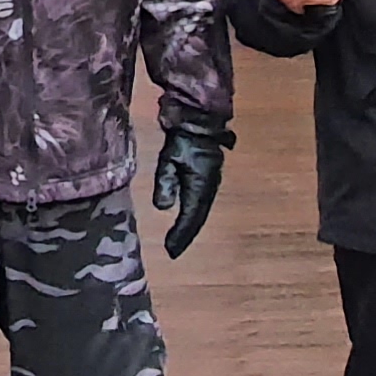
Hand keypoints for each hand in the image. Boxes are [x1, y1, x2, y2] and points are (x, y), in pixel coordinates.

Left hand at [149, 118, 230, 258]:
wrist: (201, 123)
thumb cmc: (183, 140)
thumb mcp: (169, 159)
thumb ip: (166, 182)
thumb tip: (164, 207)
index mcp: (200, 186)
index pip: (190, 216)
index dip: (180, 235)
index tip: (171, 251)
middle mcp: (209, 189)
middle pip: (197, 218)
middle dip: (186, 236)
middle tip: (173, 252)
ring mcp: (211, 185)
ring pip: (200, 212)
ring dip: (190, 228)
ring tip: (178, 242)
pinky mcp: (209, 181)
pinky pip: (201, 204)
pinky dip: (193, 217)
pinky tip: (186, 221)